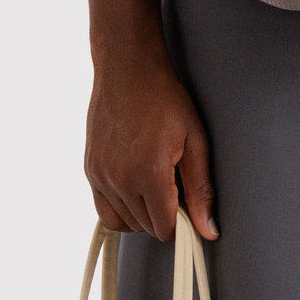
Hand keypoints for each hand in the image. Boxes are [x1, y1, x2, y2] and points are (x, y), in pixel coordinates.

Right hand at [84, 47, 217, 241]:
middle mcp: (119, 179)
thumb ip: (201, 191)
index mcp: (148, 174)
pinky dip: (122, 210)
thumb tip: (208, 231)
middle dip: (163, 216)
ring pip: (125, 223)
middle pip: (146, 228)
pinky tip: (135, 189)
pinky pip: (105, 212)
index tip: (186, 204)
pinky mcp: (90, 170)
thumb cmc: (165, 100)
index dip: (181, 222)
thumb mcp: (195, 143)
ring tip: (154, 185)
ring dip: (143, 214)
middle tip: (172, 186)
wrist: (127, 68)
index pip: (165, 229)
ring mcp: (100, 176)